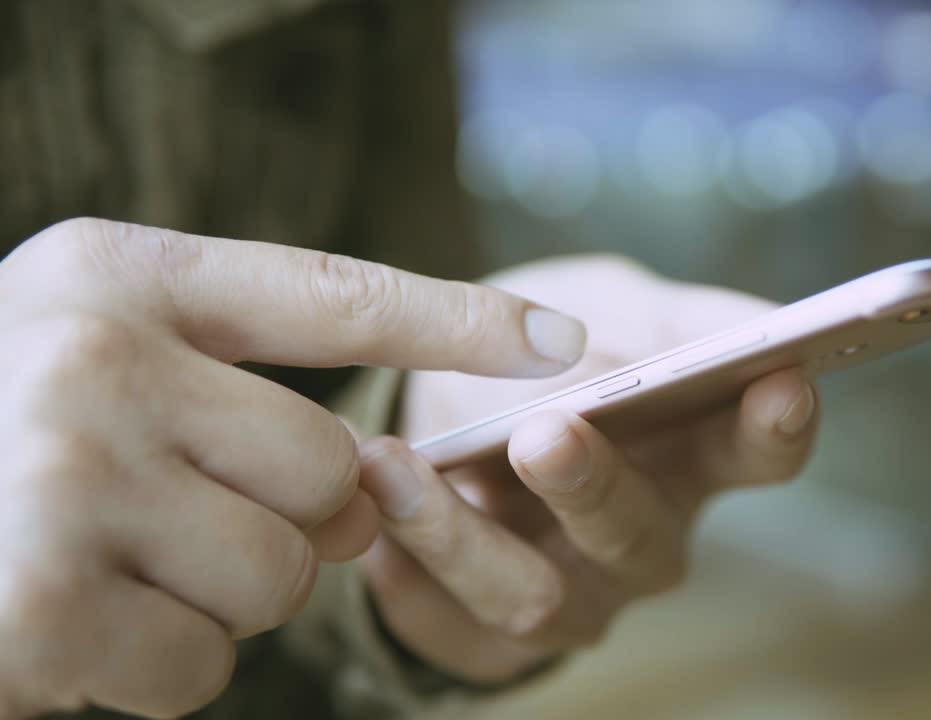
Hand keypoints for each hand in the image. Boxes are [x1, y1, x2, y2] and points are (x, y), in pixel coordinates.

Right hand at [0, 219, 585, 717]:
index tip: (568, 339)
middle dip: (287, 523)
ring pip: (280, 579)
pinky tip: (68, 627)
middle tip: (176, 516)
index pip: (331, 290)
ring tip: (107, 566)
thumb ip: (224, 383)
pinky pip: (201, 670)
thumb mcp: (84, 353)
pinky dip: (154, 673)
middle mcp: (92, 357)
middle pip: (330, 473)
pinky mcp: (34, 607)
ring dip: (218, 601)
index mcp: (115, 274)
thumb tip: (374, 482)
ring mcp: (60, 479)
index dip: (461, 315)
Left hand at [359, 256, 818, 682]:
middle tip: (544, 433)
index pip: (757, 452)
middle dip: (591, 486)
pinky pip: (448, 624)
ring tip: (396, 465)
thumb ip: (659, 314)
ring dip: (463, 535)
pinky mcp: (488, 640)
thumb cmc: (535, 355)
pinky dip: (403, 569)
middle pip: (640, 534)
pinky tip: (365, 517)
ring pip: (538, 597)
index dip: (778, 426)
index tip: (780, 380)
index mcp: (686, 452)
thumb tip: (743, 322)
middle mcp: (641, 538)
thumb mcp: (594, 303)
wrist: (433, 417)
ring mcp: (572, 598)